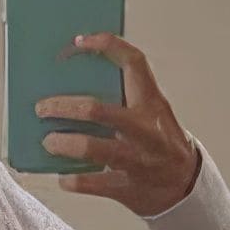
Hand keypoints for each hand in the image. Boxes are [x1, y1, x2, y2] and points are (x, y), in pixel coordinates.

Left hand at [36, 36, 200, 217]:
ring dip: (62, 143)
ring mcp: (137, 159)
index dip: (107, 45)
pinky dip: (72, 179)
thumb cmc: (159, 142)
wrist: (186, 186)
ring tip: (48, 142)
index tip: (80, 41)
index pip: (134, 63)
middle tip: (42, 108)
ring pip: (91, 148)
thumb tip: (73, 84)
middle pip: (96, 110)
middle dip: (62, 107)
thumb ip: (124, 99)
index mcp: (152, 104)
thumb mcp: (151, 114)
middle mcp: (146, 129)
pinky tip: (64, 176)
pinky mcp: (128, 187)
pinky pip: (91, 183)